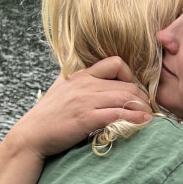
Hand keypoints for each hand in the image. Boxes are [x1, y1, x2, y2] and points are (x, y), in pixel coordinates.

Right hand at [11, 57, 151, 160]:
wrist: (32, 134)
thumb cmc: (48, 114)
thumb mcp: (60, 86)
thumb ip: (72, 73)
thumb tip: (66, 49)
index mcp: (82, 75)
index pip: (115, 63)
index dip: (130, 74)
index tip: (133, 90)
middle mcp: (85, 84)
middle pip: (127, 83)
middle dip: (142, 96)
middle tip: (148, 107)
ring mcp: (86, 100)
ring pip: (125, 97)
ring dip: (142, 107)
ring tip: (149, 115)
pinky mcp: (87, 118)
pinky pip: (117, 114)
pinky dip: (134, 118)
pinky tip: (143, 122)